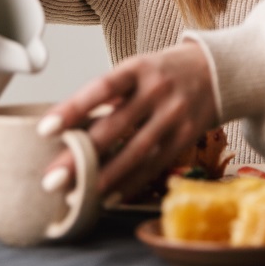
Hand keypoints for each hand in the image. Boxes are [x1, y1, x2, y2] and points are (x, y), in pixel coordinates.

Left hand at [38, 42, 217, 203]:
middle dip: (80, 156)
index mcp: (138, 68)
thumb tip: (66, 129)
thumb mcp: (138, 69)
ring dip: (103, 177)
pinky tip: (108, 197)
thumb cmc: (165, 71)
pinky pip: (155, 164)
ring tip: (75, 194)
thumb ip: (109, 95)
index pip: (101, 88)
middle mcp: (157, 91)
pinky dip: (130, 183)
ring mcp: (175, 115)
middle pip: (114, 127)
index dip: (72, 109)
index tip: (45, 130)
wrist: (219, 70)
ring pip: (135, 152)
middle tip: (50, 180)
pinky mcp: (187, 136)